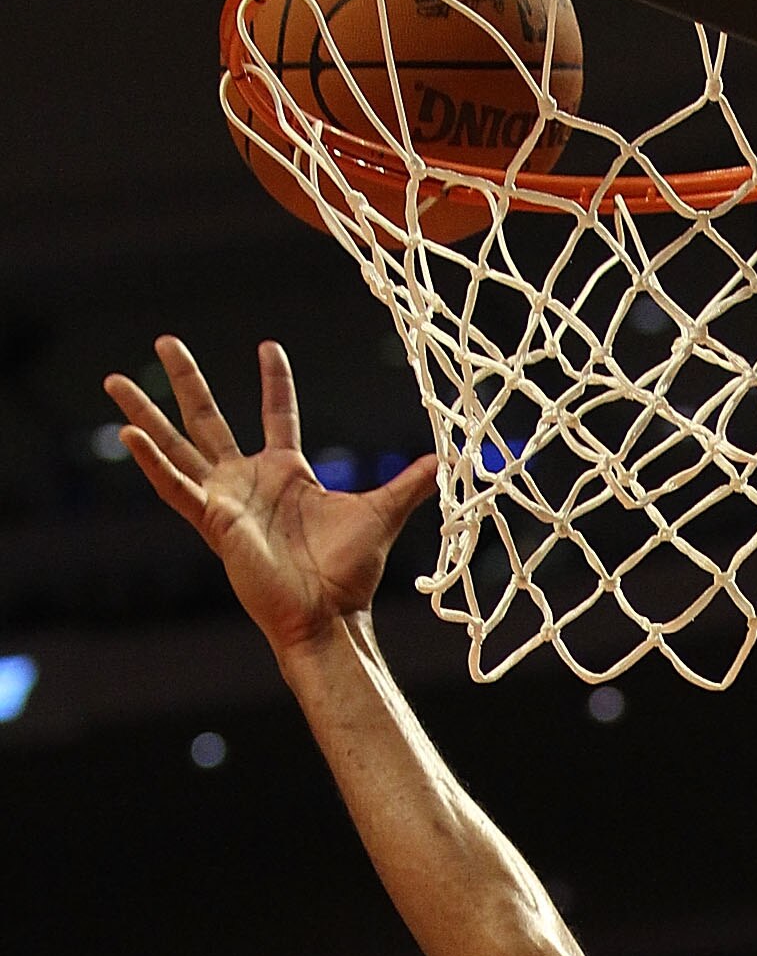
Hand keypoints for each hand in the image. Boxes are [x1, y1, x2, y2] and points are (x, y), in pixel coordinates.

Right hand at [102, 336, 436, 658]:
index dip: (274, 382)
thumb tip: (444, 461)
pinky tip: (128, 435)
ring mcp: (225, 500)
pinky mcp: (213, 521)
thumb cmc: (348, 574)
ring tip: (113, 380)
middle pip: (208, 419)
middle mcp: (249, 481)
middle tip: (166, 340)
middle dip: (187, 380)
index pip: (276, 415)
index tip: (268, 346)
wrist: (328, 615)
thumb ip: (409, 484)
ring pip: (176, 446)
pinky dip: (152, 463)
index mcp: (286, 474)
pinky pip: (175, 487)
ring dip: (145, 415)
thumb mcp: (383, 514)